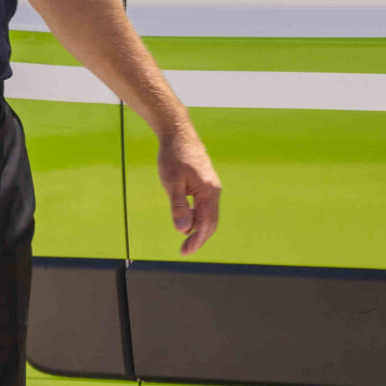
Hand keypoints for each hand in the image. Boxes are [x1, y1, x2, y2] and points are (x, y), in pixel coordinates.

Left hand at [158, 126, 222, 253]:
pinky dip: (198, 216)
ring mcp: (212, 185)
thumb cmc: (173, 156)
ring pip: (209, 213)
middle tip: (185, 250)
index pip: (206, 224)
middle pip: (211, 221)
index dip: (197, 240)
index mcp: (208, 192)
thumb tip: (183, 229)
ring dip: (198, 228)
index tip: (185, 252)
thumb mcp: (171, 183)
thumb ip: (178, 206)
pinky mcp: (206, 182)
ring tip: (185, 239)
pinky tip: (186, 219)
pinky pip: (205, 205)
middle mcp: (214, 190)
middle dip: (199, 238)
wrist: (178, 133)